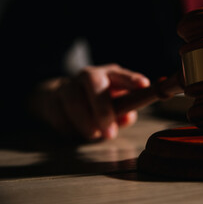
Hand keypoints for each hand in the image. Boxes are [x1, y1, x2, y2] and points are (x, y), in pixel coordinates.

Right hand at [30, 64, 149, 139]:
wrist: (60, 99)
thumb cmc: (98, 104)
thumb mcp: (116, 107)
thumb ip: (125, 113)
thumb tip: (128, 117)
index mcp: (110, 75)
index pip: (122, 75)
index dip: (132, 79)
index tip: (143, 85)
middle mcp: (89, 75)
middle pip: (93, 81)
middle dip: (102, 108)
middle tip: (109, 132)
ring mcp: (68, 85)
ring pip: (74, 100)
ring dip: (85, 122)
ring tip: (94, 135)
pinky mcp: (51, 98)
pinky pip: (59, 115)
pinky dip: (70, 128)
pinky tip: (75, 131)